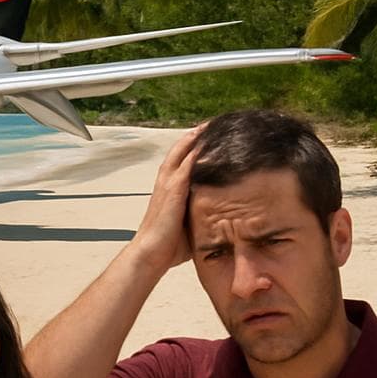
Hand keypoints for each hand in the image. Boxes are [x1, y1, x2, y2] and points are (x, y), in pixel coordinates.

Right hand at [129, 126, 203, 272]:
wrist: (150, 254)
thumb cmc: (169, 245)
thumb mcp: (190, 223)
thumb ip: (202, 213)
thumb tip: (225, 218)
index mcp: (169, 188)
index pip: (182, 160)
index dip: (193, 146)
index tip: (208, 136)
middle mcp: (166, 182)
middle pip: (181, 150)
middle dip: (195, 136)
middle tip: (211, 123)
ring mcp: (168, 184)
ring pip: (182, 153)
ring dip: (194, 138)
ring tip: (208, 125)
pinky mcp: (173, 191)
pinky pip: (186, 166)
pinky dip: (195, 153)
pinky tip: (207, 143)